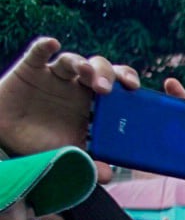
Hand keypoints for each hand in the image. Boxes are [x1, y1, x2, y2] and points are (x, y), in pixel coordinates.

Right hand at [0, 38, 139, 173]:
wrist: (7, 138)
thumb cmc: (43, 146)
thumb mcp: (69, 158)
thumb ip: (88, 165)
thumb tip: (108, 175)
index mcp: (96, 106)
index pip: (120, 89)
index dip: (129, 83)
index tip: (137, 89)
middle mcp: (79, 88)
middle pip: (101, 70)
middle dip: (108, 75)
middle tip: (106, 89)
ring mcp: (56, 77)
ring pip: (74, 61)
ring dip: (82, 64)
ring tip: (86, 73)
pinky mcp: (31, 69)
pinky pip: (38, 53)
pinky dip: (44, 47)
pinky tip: (51, 44)